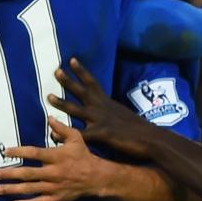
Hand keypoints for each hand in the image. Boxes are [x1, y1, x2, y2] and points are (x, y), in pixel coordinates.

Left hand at [0, 115, 123, 200]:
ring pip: (30, 189)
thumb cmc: (84, 155)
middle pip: (28, 173)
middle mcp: (53, 172)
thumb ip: (61, 128)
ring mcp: (54, 187)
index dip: (19, 152)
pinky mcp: (56, 198)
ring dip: (13, 189)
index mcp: (56, 157)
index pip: (34, 153)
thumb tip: (49, 118)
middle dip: (10, 174)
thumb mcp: (76, 138)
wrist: (96, 177)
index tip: (5, 152)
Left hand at [49, 57, 165, 159]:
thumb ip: (112, 115)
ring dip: (61, 102)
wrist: (153, 140)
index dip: (82, 71)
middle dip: (68, 81)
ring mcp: (101, 120)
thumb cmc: (141, 132)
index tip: (72, 60)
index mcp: (108, 103)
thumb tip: (108, 115)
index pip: (93, 82)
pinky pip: (79, 134)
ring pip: (76, 109)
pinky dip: (66, 134)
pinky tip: (54, 135)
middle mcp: (102, 108)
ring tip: (48, 96)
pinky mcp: (102, 134)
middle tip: (55, 71)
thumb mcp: (124, 118)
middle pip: (81, 91)